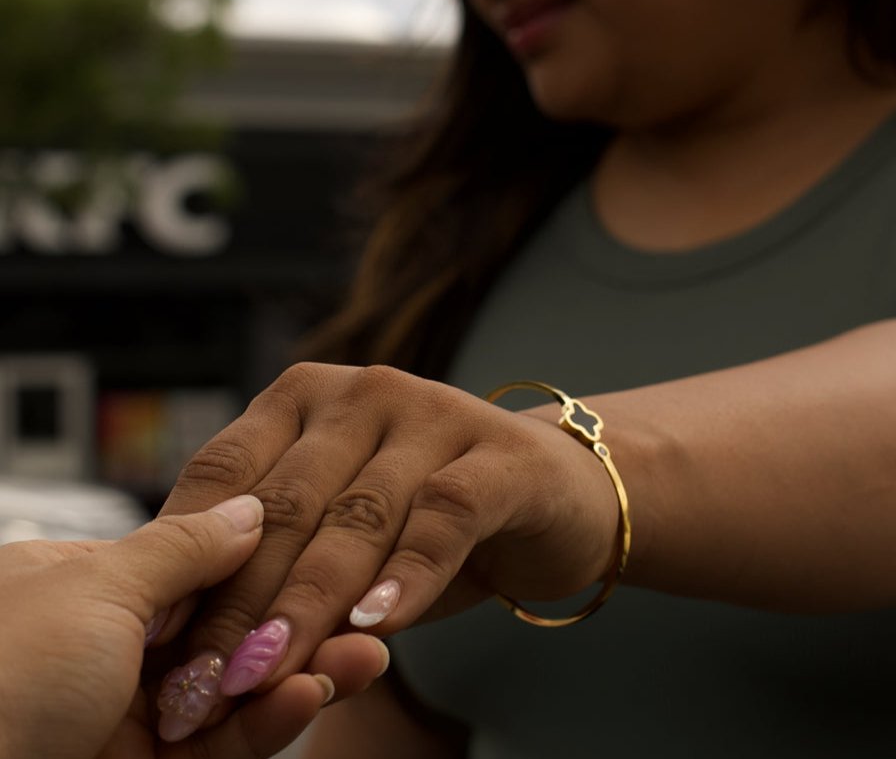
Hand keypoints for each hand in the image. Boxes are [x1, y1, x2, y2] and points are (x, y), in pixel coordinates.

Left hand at [0, 495, 389, 758]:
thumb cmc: (1, 673)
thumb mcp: (97, 586)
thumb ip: (185, 547)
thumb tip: (251, 507)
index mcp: (82, 582)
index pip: (196, 560)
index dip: (264, 554)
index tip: (328, 543)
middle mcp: (106, 645)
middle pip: (226, 624)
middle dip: (297, 616)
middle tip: (366, 611)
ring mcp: (126, 715)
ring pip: (233, 688)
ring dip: (301, 671)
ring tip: (365, 655)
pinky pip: (220, 745)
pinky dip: (267, 721)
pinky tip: (311, 695)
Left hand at [157, 364, 617, 734]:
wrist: (552, 494)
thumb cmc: (426, 519)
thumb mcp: (341, 532)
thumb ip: (278, 564)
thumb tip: (192, 645)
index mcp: (305, 397)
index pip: (226, 474)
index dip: (186, 562)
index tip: (159, 645)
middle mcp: (364, 392)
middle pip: (287, 503)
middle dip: (241, 604)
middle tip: (208, 686)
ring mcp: (435, 413)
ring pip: (358, 515)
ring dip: (311, 604)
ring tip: (272, 674)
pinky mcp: (500, 453)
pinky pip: (443, 517)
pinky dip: (406, 576)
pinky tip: (374, 628)